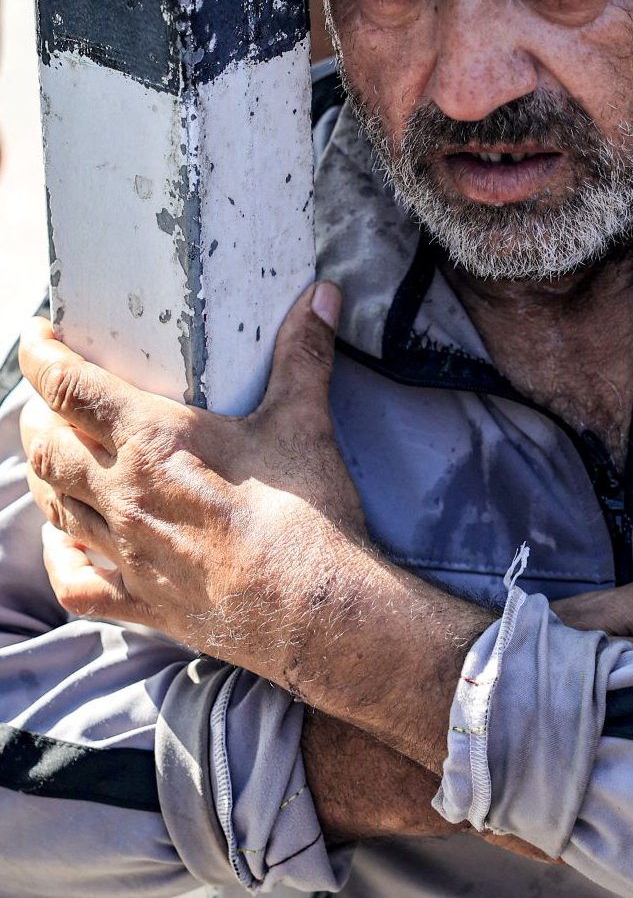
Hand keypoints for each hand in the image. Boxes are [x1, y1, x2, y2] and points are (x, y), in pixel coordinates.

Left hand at [19, 281, 366, 684]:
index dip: (43, 356)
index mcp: (153, 443)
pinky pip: (74, 579)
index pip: (72, 388)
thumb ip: (304, 353)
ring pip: (52, 505)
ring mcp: (124, 553)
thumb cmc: (304, 514)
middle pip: (45, 446)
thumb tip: (320, 296)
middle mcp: (122, 496)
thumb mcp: (304, 420)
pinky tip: (68, 541)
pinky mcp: (139, 600)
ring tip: (51, 449)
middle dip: (38, 411)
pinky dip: (61, 555)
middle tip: (49, 392)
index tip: (39, 335)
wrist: (315, 609)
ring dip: (42, 471)